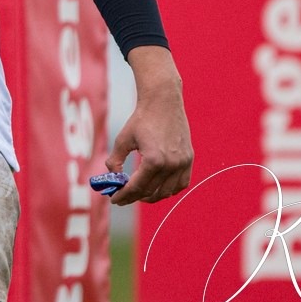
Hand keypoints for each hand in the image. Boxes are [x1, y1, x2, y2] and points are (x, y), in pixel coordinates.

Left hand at [107, 46, 192, 206]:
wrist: (163, 102)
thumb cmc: (141, 119)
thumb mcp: (123, 139)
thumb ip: (115, 160)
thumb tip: (112, 176)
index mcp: (154, 160)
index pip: (137, 187)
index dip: (124, 196)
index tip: (114, 200)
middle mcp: (171, 165)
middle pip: (151, 192)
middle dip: (135, 197)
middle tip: (123, 196)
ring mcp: (182, 163)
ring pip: (167, 192)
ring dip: (152, 196)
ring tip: (139, 193)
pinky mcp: (189, 159)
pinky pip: (181, 184)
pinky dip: (169, 189)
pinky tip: (158, 187)